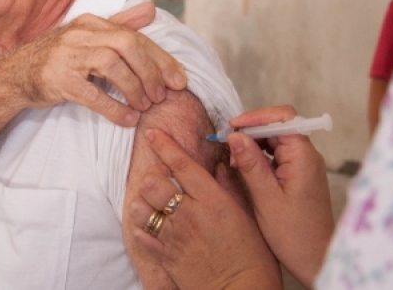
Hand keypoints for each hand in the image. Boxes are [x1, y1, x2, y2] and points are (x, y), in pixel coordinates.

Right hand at [6, 2, 187, 126]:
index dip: (161, 59)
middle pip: (126, 45)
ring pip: (111, 65)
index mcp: (91, 23)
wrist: (15, 75)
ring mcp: (66, 56)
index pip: (135, 36)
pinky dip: (113, 108)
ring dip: (134, 88)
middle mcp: (79, 34)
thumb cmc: (58, 57)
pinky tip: (127, 119)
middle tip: (162, 95)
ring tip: (145, 105)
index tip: (179, 80)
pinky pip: (91, 94)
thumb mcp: (87, 35)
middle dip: (151, 71)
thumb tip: (150, 9)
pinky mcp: (57, 80)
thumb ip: (120, 24)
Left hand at [129, 129, 281, 289]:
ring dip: (143, 200)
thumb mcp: (248, 216)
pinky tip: (151, 223)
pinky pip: (139, 233)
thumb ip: (230, 188)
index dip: (164, 144)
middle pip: (153, 182)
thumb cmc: (253, 259)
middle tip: (162, 178)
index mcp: (212, 201)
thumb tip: (219, 166)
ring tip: (154, 201)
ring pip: (140, 205)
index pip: (181, 164)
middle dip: (154, 174)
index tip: (152, 134)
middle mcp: (189, 214)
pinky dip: (141, 225)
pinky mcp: (164, 256)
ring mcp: (173, 236)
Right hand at [227, 105, 333, 288]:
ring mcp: (303, 164)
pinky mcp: (298, 173)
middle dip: (251, 130)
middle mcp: (307, 155)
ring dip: (253, 143)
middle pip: (278, 125)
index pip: (282, 118)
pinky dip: (259, 155)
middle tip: (228, 145)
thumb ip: (250, 163)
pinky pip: (277, 153)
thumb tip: (234, 136)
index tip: (233, 127)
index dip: (256, 117)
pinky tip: (244, 168)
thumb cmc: (293, 234)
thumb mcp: (265, 198)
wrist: (314, 258)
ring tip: (234, 160)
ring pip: (275, 138)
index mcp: (303, 157)